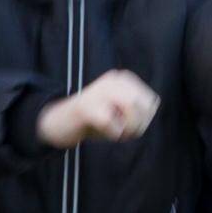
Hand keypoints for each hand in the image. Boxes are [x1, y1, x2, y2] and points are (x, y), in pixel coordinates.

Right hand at [35, 69, 162, 148]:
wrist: (59, 122)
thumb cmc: (94, 120)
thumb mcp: (121, 111)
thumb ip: (139, 109)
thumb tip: (152, 106)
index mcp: (123, 78)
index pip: (152, 101)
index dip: (146, 119)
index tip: (130, 126)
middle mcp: (112, 80)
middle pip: (144, 103)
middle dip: (139, 124)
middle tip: (125, 133)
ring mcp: (98, 91)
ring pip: (131, 106)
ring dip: (129, 128)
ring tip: (118, 133)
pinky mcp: (86, 107)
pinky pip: (111, 122)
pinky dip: (113, 133)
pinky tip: (105, 132)